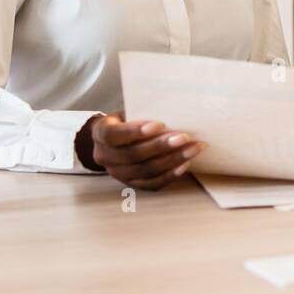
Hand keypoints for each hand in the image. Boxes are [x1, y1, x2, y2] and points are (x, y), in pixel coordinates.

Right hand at [76, 112, 203, 189]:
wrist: (114, 138)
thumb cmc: (127, 119)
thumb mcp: (129, 110)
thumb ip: (143, 112)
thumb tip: (174, 109)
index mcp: (101, 134)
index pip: (114, 135)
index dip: (135, 132)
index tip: (160, 124)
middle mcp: (105, 156)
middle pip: (133, 155)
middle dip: (161, 147)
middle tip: (185, 137)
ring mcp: (118, 174)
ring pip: (145, 171)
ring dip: (171, 160)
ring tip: (192, 149)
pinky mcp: (131, 184)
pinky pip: (151, 184)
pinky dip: (170, 175)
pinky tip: (185, 164)